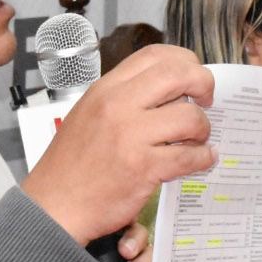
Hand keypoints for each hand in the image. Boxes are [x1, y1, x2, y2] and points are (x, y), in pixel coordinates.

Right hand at [23, 44, 214, 244]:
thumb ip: (124, 98)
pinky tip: (202, 160)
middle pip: (178, 74)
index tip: (193, 74)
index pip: (154, 55)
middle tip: (207, 99)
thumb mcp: (89, 113)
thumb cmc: (71, 164)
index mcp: (106, 89)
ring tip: (197, 139)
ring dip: (203, 128)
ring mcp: (130, 135)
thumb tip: (170, 91)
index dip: (183, 60)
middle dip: (204, 83)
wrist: (54, 205)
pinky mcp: (143, 167)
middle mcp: (118, 105)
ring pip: (190, 116)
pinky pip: (189, 156)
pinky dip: (203, 158)